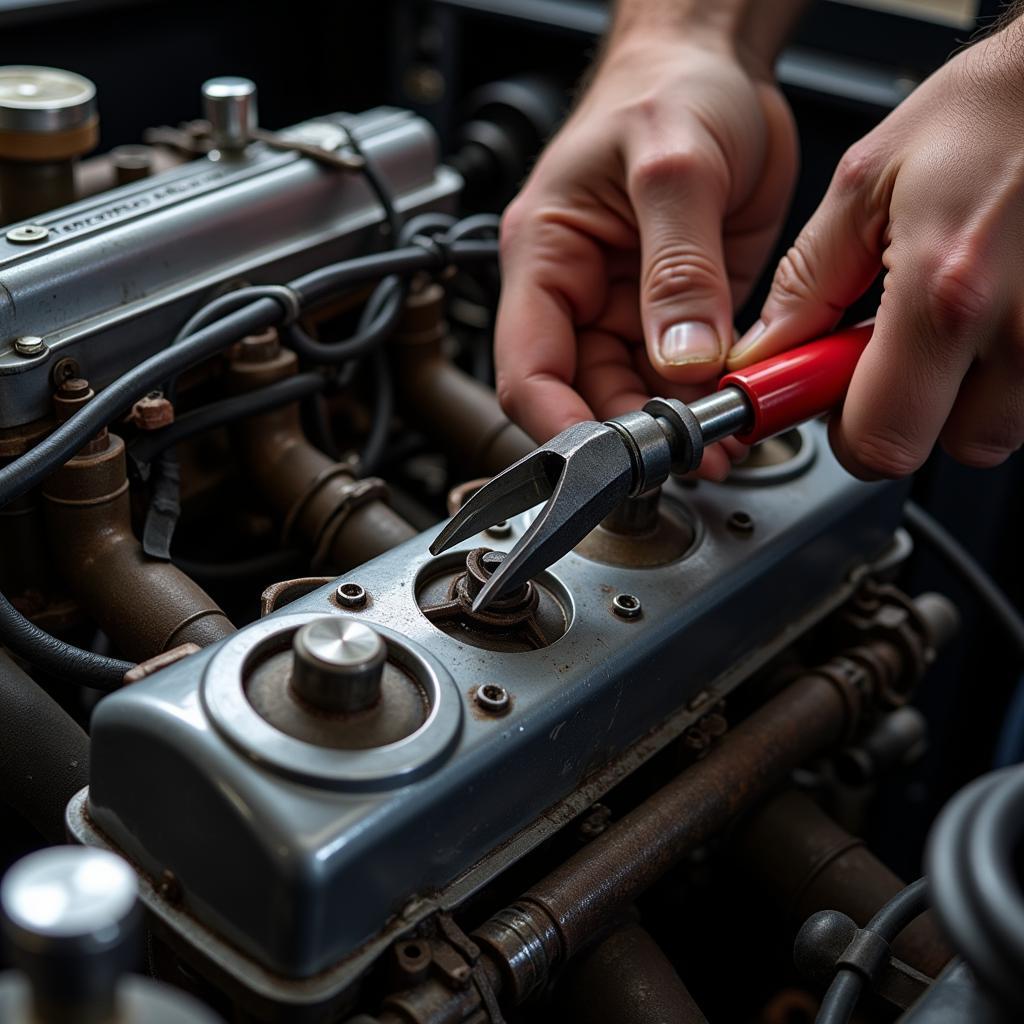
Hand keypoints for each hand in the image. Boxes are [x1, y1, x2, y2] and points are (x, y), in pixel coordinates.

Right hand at [495, 30, 797, 478]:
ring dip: (676, 424)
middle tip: (690, 454)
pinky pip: (684, 373)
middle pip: (585, 393)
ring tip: (723, 440)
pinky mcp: (676, 311)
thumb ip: (678, 268)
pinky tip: (739, 409)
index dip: (558, 424)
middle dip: (633, 433)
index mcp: (545, 257)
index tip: (608, 460)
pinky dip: (709, 399)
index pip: (527, 369)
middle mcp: (578, 291)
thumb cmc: (668, 85)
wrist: (715, 64)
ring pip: (637, 393)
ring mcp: (627, 305)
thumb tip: (682, 358)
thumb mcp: (674, 166)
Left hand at [728, 22, 1023, 477]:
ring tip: (948, 319)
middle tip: (888, 356)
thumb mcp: (866, 185)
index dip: (842, 434)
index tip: (824, 403)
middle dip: (901, 416)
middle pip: (941, 449)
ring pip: (993, 430)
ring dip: (957, 397)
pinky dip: (1003, 373)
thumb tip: (764, 356)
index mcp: (944, 294)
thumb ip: (805, 286)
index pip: (880, 440)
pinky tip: (990, 313)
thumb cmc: (989, 111)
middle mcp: (1020, 329)